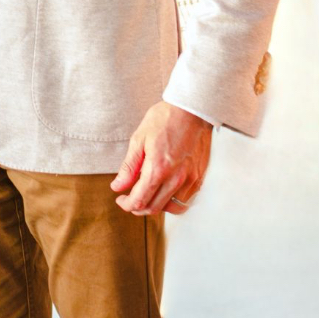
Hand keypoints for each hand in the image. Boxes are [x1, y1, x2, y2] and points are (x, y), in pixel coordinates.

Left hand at [110, 101, 211, 215]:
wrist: (191, 109)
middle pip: (154, 208)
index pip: (140, 200)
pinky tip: (165, 189)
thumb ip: (129, 167)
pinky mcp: (200, 176)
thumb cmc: (165, 119)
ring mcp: (191, 179)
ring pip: (172, 208)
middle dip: (138, 207)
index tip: (121, 199)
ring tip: (148, 193)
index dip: (127, 204)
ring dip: (157, 205)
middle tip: (130, 198)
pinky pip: (186, 199)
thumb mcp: (139, 139)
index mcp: (158, 168)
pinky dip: (173, 200)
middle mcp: (176, 178)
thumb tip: (118, 186)